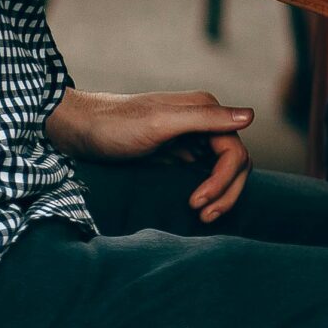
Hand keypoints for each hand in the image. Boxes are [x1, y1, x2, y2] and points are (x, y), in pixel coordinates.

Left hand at [45, 88, 254, 223]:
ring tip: (202, 215)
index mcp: (205, 111)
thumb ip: (205, 118)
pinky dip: (207, 189)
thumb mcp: (159, 122)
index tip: (197, 203)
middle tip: (203, 216)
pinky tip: (194, 203)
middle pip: (236, 162)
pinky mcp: (177, 152)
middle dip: (226, 191)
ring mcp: (191, 138)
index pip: (235, 152)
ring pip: (223, 169)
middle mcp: (204, 122)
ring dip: (221, 193)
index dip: (223, 180)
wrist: (76, 129)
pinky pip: (205, 172)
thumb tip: (251, 116)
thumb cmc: (113, 125)